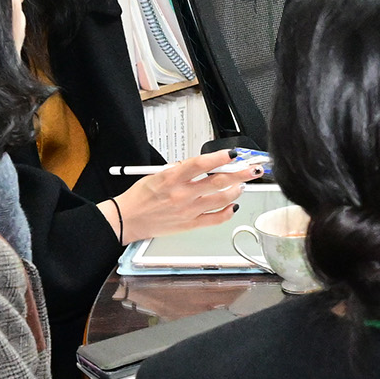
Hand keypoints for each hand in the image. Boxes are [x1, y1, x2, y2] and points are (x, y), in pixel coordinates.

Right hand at [110, 149, 257, 243]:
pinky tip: (233, 205)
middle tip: (253, 169)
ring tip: (242, 185)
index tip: (233, 154)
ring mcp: (188, 211)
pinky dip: (228, 211)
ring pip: (221, 200)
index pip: (200, 164)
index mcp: (171, 178)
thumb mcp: (156, 175)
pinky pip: (215, 219)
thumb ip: (180, 169)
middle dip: (240, 174)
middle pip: (218, 181)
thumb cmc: (140, 197)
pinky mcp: (190, 225)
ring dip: (236, 191)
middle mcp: (182, 194)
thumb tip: (203, 164)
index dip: (219, 157)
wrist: (127, 219)